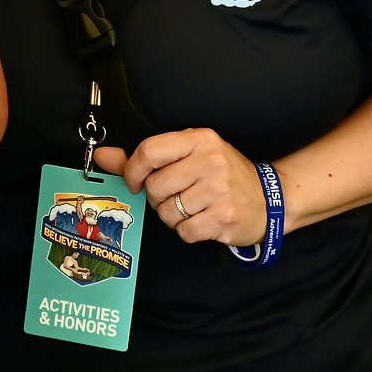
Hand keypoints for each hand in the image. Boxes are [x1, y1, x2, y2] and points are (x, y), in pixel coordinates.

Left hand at [92, 128, 268, 247]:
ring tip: (193, 207)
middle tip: (177, 195)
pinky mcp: (223, 218)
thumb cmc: (223, 175)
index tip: (134, 181)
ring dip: (173, 216)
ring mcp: (218, 191)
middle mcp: (210, 161)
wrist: (269, 199)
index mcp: (199, 139)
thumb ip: (145, 157)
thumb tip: (102, 156)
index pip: (149, 151)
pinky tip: (203, 220)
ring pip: (166, 212)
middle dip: (158, 197)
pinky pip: (183, 231)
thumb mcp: (190, 155)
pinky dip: (187, 230)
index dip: (132, 170)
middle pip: (155, 186)